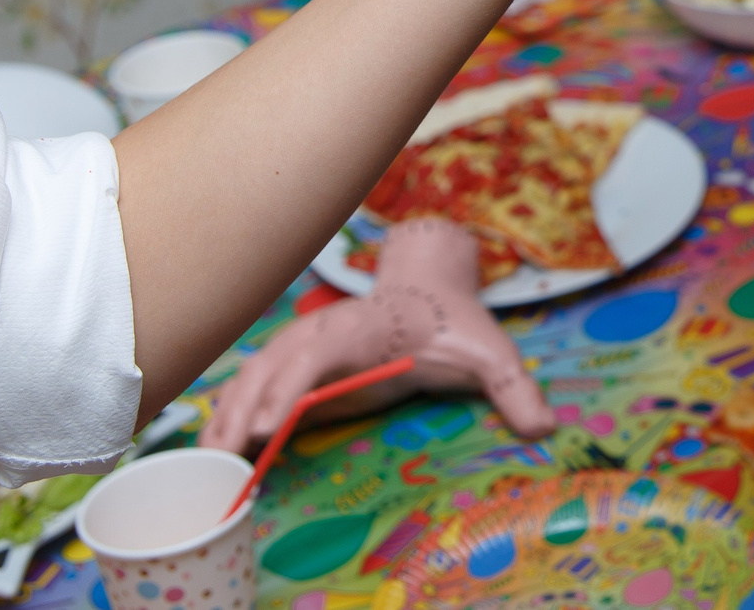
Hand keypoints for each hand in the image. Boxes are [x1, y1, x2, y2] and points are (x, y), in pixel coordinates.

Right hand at [203, 218, 555, 452]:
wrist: (431, 293)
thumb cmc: (454, 326)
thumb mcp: (491, 352)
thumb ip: (514, 387)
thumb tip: (545, 425)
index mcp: (365, 325)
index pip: (321, 351)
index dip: (294, 383)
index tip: (275, 421)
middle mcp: (324, 332)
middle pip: (274, 365)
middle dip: (246, 407)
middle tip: (227, 455)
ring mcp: (304, 345)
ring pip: (255, 376)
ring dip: (229, 413)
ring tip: (209, 460)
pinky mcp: (296, 364)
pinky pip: (254, 385)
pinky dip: (231, 411)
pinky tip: (212, 447)